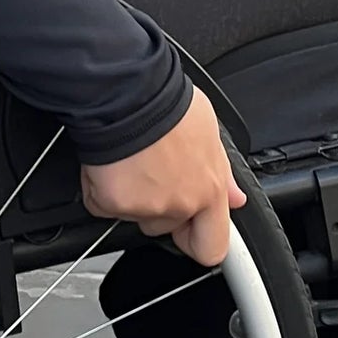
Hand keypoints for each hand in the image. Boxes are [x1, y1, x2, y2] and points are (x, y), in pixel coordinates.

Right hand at [80, 87, 246, 266]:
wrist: (127, 92)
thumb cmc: (167, 103)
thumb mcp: (209, 131)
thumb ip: (221, 171)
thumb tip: (235, 198)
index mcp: (209, 190)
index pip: (213, 246)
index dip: (199, 240)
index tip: (191, 232)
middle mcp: (180, 204)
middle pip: (166, 227)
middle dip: (158, 208)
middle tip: (149, 175)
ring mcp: (145, 207)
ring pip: (136, 216)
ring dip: (131, 197)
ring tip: (130, 160)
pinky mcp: (111, 203)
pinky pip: (103, 204)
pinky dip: (101, 188)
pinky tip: (108, 162)